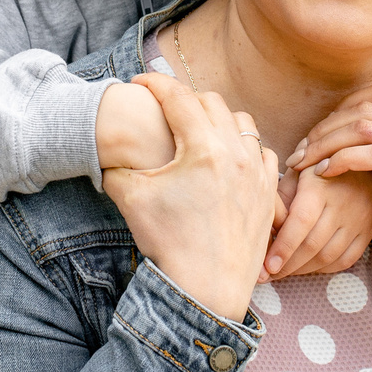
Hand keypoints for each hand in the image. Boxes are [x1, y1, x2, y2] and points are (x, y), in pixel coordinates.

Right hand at [101, 69, 277, 321]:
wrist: (205, 289)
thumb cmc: (167, 243)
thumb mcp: (130, 197)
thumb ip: (116, 165)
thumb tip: (105, 148)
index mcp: (202, 148)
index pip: (177, 97)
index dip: (154, 84)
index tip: (138, 82)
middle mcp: (235, 152)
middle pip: (210, 102)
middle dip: (184, 99)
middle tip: (164, 107)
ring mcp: (256, 171)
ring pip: (241, 122)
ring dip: (217, 118)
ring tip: (196, 129)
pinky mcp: (266, 190)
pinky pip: (261, 151)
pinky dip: (243, 145)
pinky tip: (226, 156)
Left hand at [266, 163, 371, 278]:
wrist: (367, 156)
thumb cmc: (323, 161)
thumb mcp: (300, 167)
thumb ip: (280, 193)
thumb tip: (262, 221)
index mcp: (321, 187)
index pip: (300, 223)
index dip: (282, 247)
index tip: (267, 266)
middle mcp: (343, 205)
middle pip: (312, 245)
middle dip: (286, 265)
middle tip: (266, 275)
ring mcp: (359, 220)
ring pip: (328, 257)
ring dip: (302, 270)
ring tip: (283, 272)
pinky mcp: (369, 230)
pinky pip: (346, 259)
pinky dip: (324, 268)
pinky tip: (308, 267)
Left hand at [291, 84, 371, 301]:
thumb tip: (329, 126)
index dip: (342, 107)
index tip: (318, 133)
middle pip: (364, 111)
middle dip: (324, 129)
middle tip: (299, 152)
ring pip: (364, 129)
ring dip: (326, 144)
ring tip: (304, 163)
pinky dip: (342, 160)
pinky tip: (323, 173)